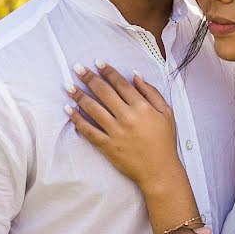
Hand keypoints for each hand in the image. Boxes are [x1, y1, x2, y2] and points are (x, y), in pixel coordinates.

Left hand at [66, 62, 177, 188]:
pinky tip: (68, 110)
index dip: (108, 71)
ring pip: (93, 109)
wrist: (160, 171)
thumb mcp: (166, 113)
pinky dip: (77, 120)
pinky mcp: (107, 146)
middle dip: (89, 78)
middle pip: (104, 92)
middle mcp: (127, 117)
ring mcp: (116, 132)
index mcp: (142, 107)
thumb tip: (136, 76)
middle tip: (77, 67)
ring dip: (79, 95)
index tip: (98, 62)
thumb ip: (152, 92)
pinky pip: (89, 131)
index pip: (121, 84)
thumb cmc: (165, 142)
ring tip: (68, 85)